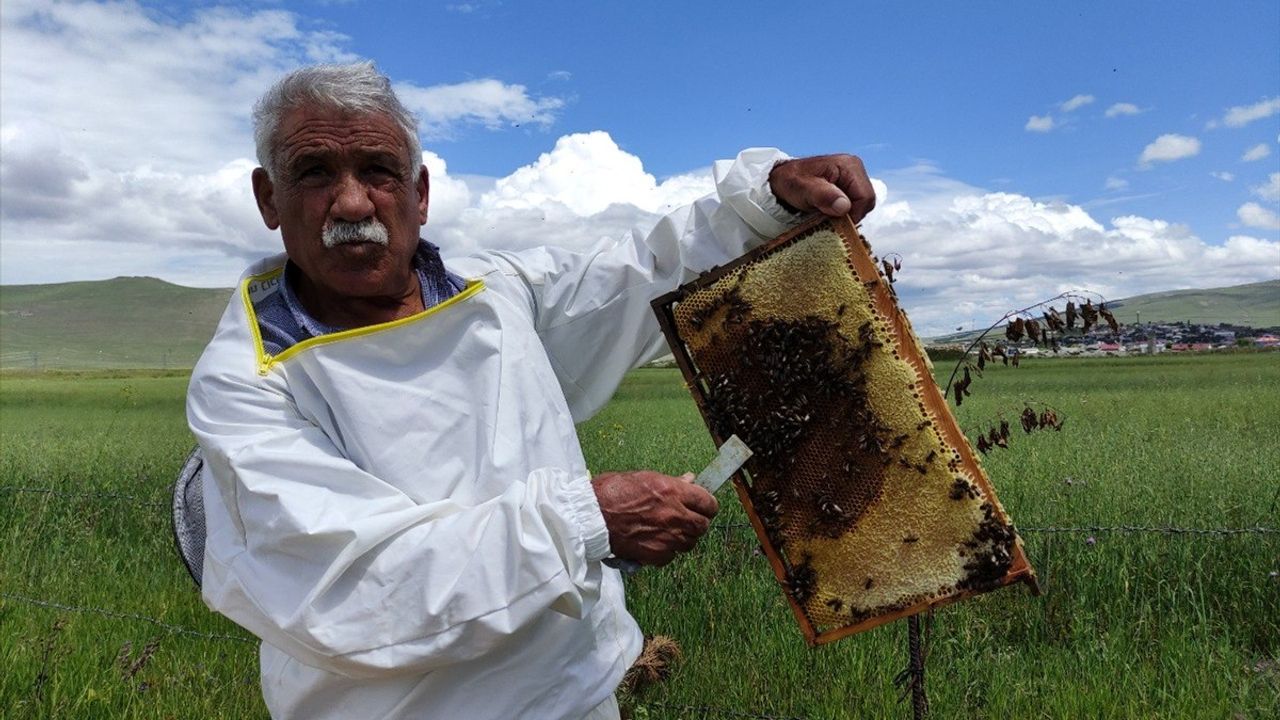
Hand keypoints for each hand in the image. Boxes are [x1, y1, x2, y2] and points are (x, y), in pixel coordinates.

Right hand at [592, 470, 718, 565]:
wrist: (591, 517)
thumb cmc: (612, 492)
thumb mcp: (644, 478)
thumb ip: (671, 483)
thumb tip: (690, 480)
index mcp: (673, 491)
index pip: (708, 502)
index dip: (707, 505)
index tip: (703, 506)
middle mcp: (674, 515)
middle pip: (703, 525)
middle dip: (697, 522)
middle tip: (687, 519)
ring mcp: (667, 537)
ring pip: (690, 543)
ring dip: (683, 538)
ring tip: (668, 531)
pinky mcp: (656, 554)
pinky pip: (672, 556)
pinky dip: (666, 551)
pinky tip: (654, 542)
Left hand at [768, 154, 876, 221]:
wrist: (780, 180)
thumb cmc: (789, 181)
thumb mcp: (802, 189)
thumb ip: (823, 196)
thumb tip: (845, 206)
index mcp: (850, 166)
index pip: (865, 198)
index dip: (853, 215)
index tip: (834, 222)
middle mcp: (855, 171)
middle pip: (866, 203)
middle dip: (849, 215)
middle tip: (827, 218)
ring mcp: (853, 180)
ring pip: (861, 207)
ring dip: (844, 216)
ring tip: (824, 213)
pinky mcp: (848, 189)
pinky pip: (853, 207)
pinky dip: (842, 214)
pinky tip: (827, 212)